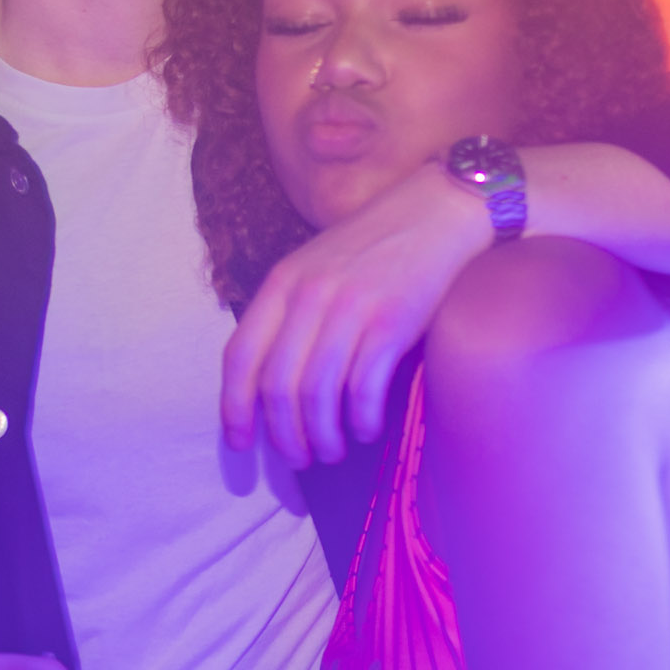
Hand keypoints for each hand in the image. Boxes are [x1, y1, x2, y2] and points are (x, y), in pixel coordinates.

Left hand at [221, 159, 490, 466]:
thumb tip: (270, 384)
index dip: (234, 407)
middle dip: (283, 434)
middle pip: (278, 385)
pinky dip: (361, 420)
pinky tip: (366, 429)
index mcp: (282, 282)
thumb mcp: (315, 265)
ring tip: (331, 450)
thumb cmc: (374, 245)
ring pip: (317, 394)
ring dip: (321, 436)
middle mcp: (309, 295)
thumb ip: (289, 311)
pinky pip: (363, 388)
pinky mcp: (392, 323)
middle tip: (298, 458)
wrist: (436, 211)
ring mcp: (350, 309)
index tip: (240, 442)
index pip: (240, 356)